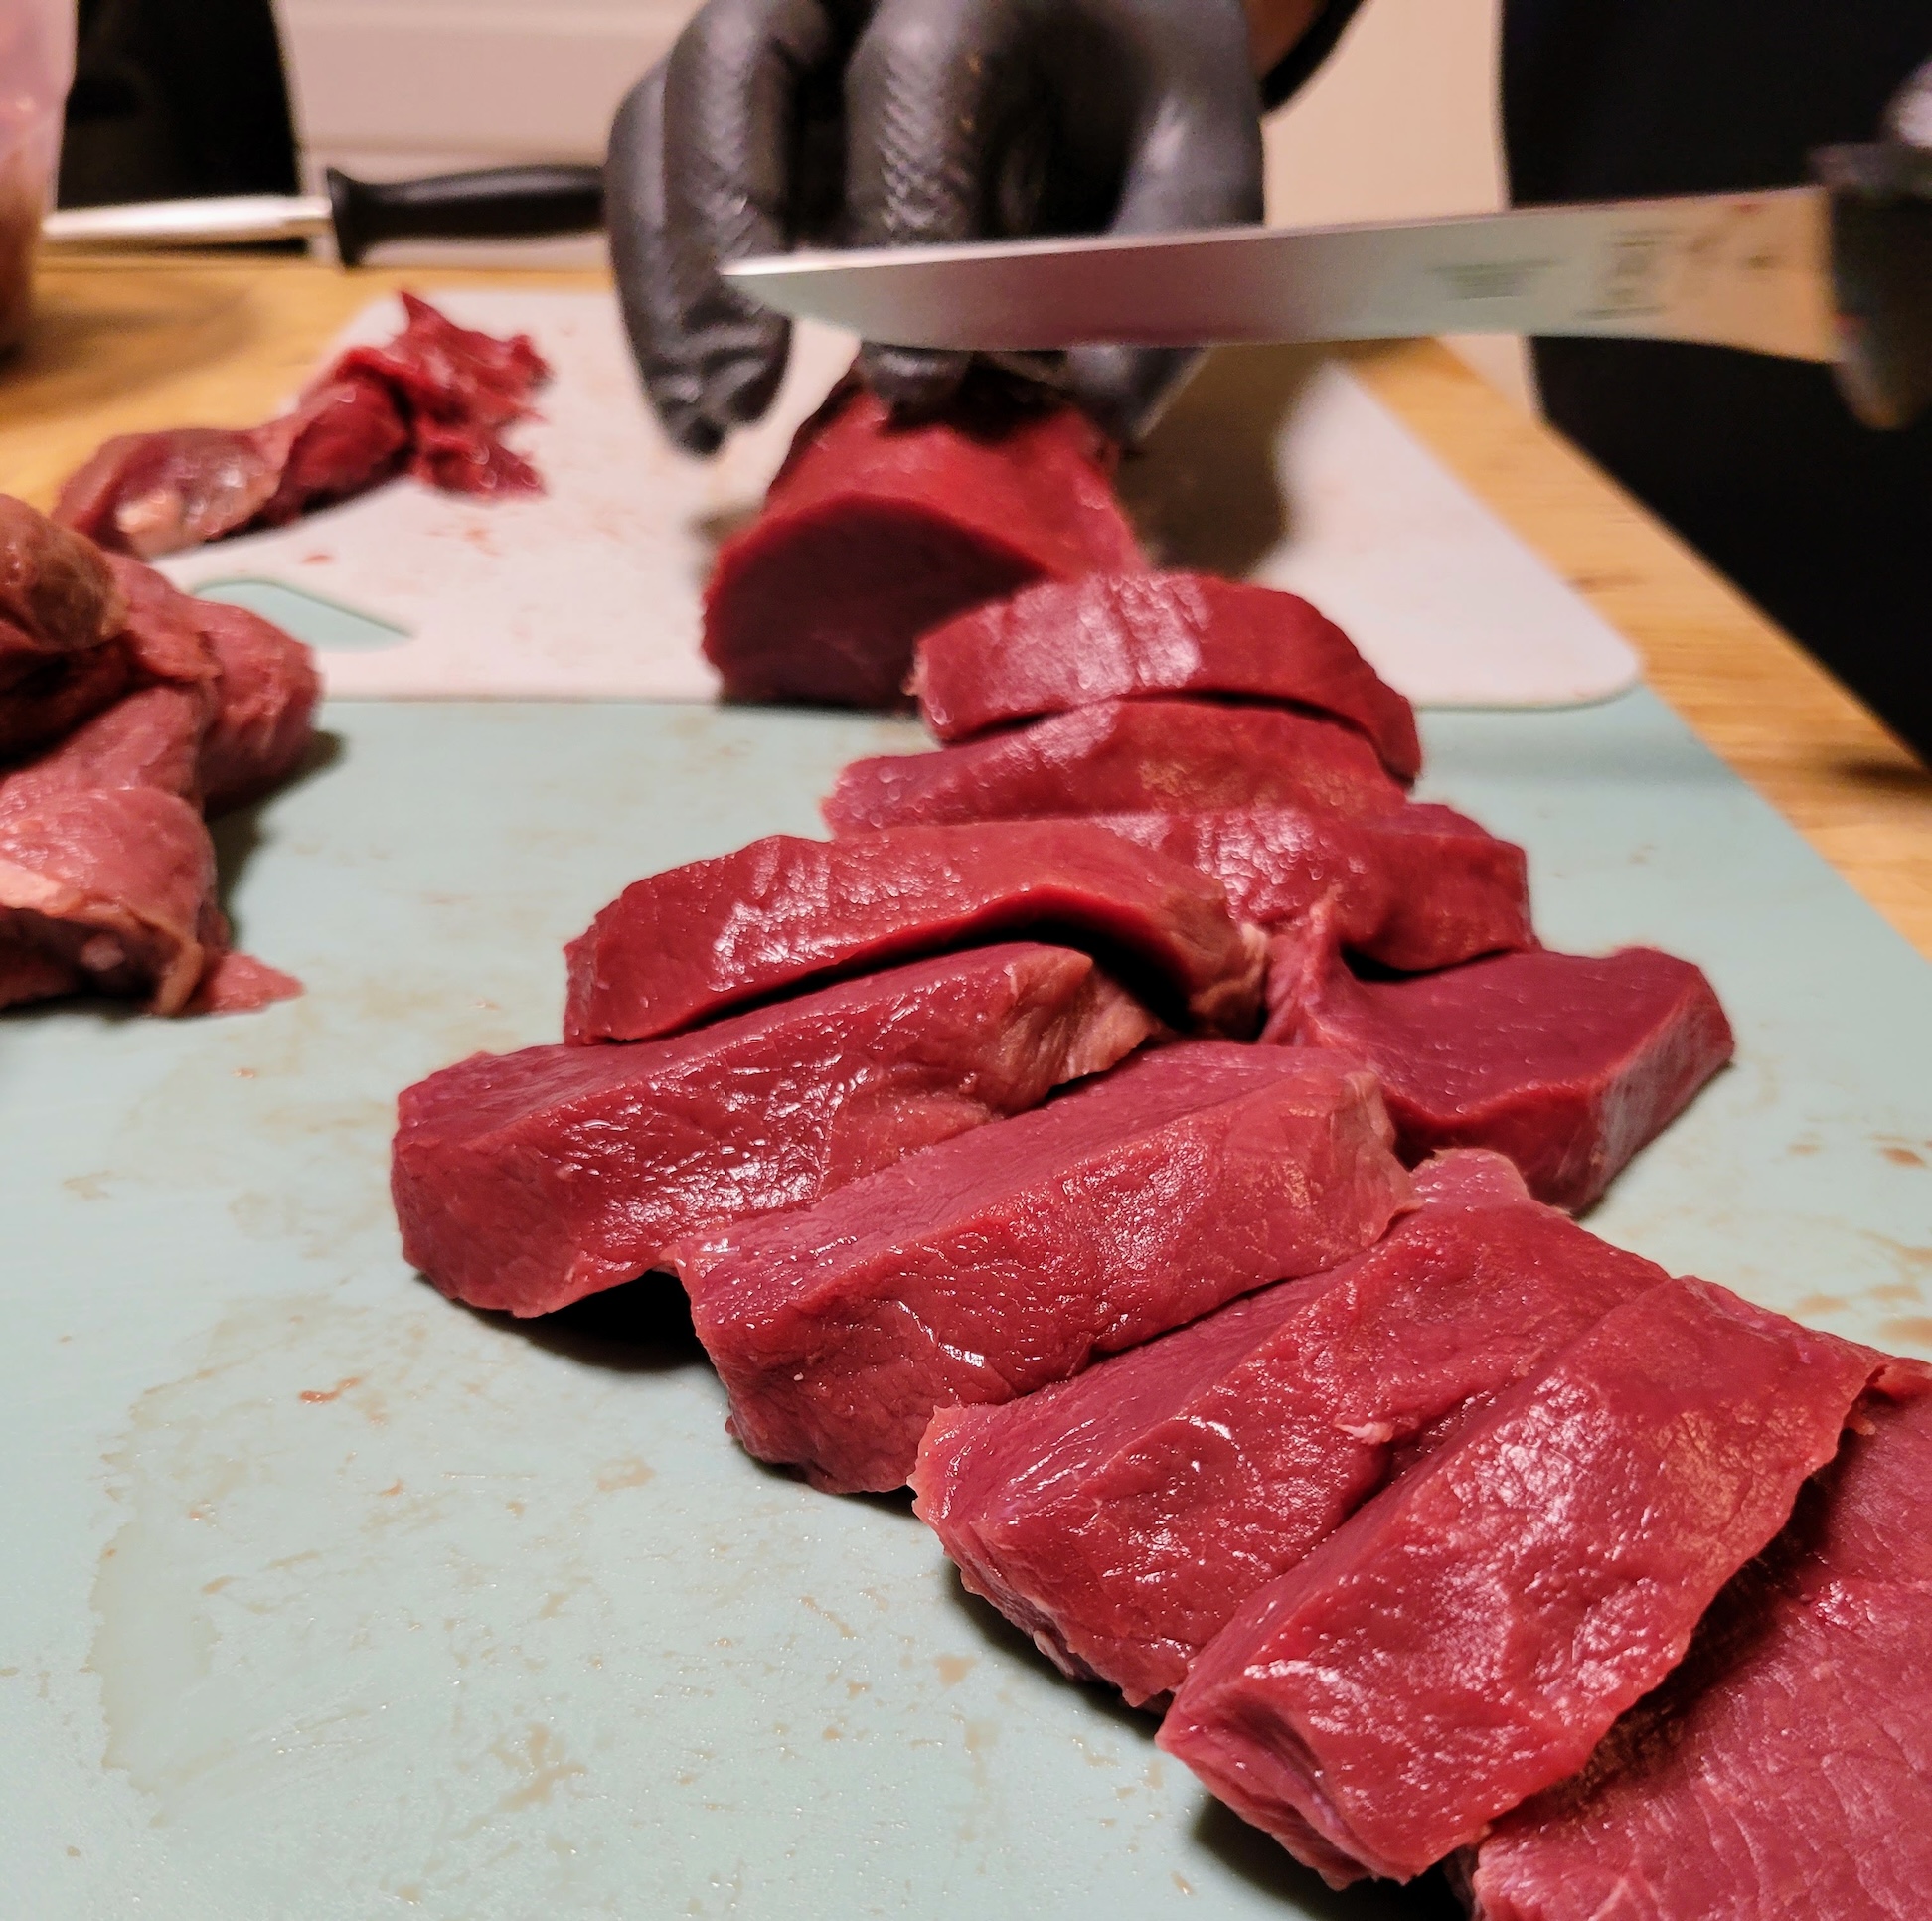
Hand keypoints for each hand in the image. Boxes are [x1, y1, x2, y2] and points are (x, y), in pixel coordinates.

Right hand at [606, 0, 1264, 454]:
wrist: (1102, 24)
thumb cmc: (1140, 98)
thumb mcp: (1196, 163)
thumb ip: (1164, 272)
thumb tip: (1102, 412)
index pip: (910, 77)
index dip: (903, 233)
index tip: (913, 387)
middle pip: (735, 66)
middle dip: (730, 240)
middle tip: (747, 393)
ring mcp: (773, 26)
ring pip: (664, 117)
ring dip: (667, 283)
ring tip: (705, 424)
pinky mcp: (730, 96)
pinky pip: (651, 168)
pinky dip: (658, 290)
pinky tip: (692, 401)